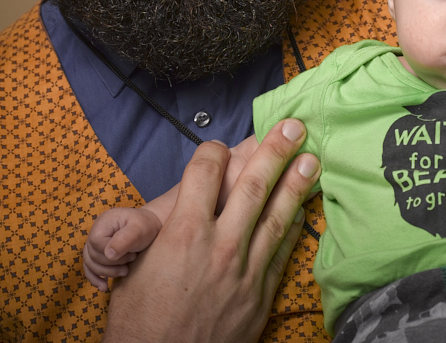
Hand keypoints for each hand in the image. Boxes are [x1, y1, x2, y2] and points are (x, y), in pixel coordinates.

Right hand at [83, 207, 162, 291]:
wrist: (150, 227)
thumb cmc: (146, 226)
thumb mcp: (139, 229)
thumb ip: (124, 239)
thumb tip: (109, 254)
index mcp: (104, 222)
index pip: (96, 243)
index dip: (111, 254)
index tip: (131, 254)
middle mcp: (96, 231)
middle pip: (92, 255)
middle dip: (112, 264)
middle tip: (131, 262)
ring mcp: (95, 242)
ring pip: (90, 263)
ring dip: (106, 273)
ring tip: (125, 272)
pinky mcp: (98, 252)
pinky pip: (90, 267)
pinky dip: (95, 278)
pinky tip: (104, 287)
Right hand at [102, 119, 320, 342]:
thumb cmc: (139, 319)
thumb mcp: (133, 263)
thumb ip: (154, 228)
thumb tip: (169, 205)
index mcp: (182, 231)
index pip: (206, 170)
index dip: (213, 151)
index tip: (219, 147)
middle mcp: (219, 245)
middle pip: (253, 185)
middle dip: (275, 151)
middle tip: (294, 127)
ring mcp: (244, 271)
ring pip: (278, 217)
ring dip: (297, 184)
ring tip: (312, 159)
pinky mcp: (260, 295)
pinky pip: (282, 253)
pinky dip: (294, 228)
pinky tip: (303, 210)